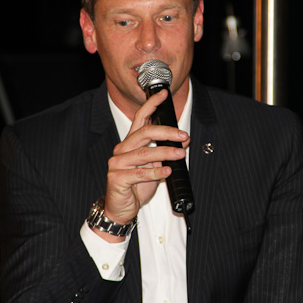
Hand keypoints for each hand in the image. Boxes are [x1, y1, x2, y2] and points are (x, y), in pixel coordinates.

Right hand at [97, 89, 189, 241]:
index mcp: (130, 143)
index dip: (151, 104)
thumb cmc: (136, 186)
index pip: (140, 118)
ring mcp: (118, 163)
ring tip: (181, 154)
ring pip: (144, 153)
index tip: (163, 94)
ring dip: (165, 153)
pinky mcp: (117, 178)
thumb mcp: (156, 166)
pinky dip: (156, 172)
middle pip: (144, 133)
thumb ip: (166, 152)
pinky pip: (140, 173)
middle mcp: (122, 149)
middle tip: (183, 135)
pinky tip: (168, 172)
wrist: (121, 208)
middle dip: (166, 132)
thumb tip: (184, 140)